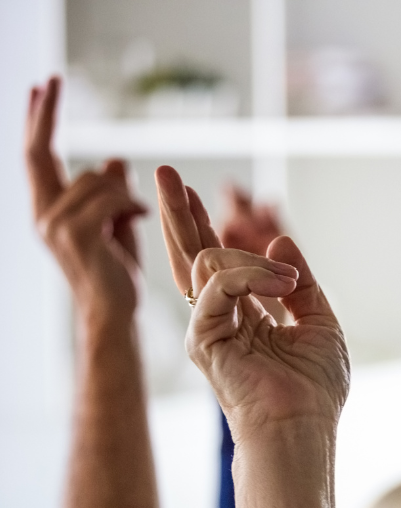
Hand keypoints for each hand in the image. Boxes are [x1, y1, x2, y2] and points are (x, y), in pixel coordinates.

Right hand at [25, 76, 146, 327]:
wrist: (117, 311)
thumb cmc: (117, 271)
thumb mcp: (114, 223)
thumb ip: (110, 192)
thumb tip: (114, 158)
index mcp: (47, 211)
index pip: (36, 156)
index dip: (38, 122)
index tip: (39, 89)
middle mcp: (42, 214)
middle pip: (40, 152)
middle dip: (45, 113)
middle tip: (52, 80)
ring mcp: (54, 223)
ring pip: (95, 178)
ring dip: (123, 192)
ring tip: (134, 217)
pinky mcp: (76, 232)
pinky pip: (110, 194)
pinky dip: (131, 203)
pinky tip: (139, 217)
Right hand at [155, 166, 348, 440]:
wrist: (303, 427)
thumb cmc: (314, 389)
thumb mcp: (320, 324)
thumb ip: (300, 283)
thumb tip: (282, 240)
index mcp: (245, 317)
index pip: (218, 263)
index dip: (207, 226)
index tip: (198, 192)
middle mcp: (220, 319)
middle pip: (191, 255)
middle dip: (181, 212)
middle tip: (166, 172)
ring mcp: (207, 328)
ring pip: (204, 261)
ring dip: (254, 258)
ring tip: (286, 280)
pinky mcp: (201, 337)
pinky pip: (218, 283)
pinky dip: (252, 275)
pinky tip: (280, 284)